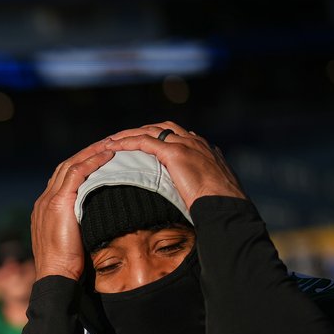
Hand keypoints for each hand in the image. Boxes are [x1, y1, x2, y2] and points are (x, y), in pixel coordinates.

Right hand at [30, 138, 115, 280]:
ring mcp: (49, 200)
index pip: (64, 177)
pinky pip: (76, 173)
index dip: (84, 164)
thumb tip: (102, 220)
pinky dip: (92, 161)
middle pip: (66, 166)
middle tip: (110, 142)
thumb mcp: (75, 240)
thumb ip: (81, 225)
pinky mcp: (58, 203)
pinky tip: (108, 155)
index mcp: (46, 208)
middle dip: (88, 152)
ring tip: (112, 143)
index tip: (103, 157)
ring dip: (92, 151)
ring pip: (71, 164)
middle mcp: (44, 200)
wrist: (55, 277)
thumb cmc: (68, 267)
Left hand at [103, 121, 244, 207]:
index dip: (153, 136)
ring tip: (109, 141)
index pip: (173, 133)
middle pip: (159, 128)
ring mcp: (184, 145)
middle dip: (137, 131)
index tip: (137, 142)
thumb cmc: (219, 203)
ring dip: (127, 135)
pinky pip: (144, 142)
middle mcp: (193, 141)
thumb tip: (195, 183)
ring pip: (149, 132)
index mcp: (201, 147)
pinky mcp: (175, 153)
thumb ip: (200, 177)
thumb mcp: (210, 185)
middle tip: (118, 138)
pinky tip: (112, 146)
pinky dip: (127, 142)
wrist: (224, 205)